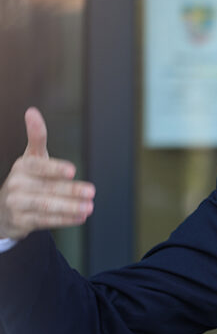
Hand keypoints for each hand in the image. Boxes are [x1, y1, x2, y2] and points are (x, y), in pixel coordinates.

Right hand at [0, 107, 94, 239]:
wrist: (2, 209)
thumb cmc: (25, 179)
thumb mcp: (31, 157)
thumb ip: (36, 137)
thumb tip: (32, 112)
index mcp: (22, 166)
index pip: (38, 165)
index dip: (54, 168)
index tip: (71, 170)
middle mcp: (17, 184)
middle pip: (47, 187)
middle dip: (71, 191)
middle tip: (91, 192)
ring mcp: (17, 204)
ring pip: (46, 206)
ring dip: (69, 208)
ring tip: (88, 207)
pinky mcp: (21, 221)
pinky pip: (45, 220)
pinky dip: (64, 220)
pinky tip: (79, 218)